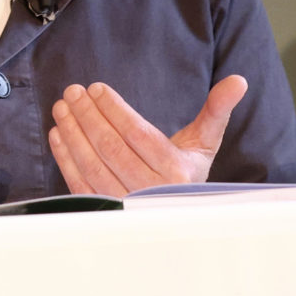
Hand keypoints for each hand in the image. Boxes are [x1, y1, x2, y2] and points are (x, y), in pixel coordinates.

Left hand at [48, 75, 247, 194]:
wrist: (179, 214)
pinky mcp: (106, 211)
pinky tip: (58, 133)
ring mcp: (126, 204)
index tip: (96, 88)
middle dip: (87, 115)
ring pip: (92, 164)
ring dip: (72, 132)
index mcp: (177, 172)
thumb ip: (215, 111)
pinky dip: (64, 157)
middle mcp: (152, 191)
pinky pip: (79, 183)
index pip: (138, 134)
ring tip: (62, 106)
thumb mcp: (203, 143)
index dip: (114, 109)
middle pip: (111, 147)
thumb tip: (238, 81)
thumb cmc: (187, 171)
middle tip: (73, 91)